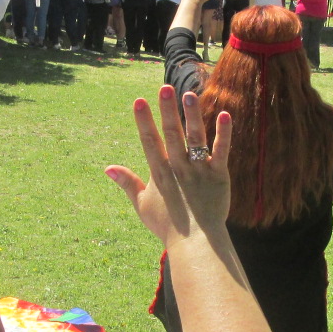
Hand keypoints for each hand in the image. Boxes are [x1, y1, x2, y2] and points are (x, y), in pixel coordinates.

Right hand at [106, 86, 231, 244]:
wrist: (196, 243)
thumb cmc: (168, 226)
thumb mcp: (142, 205)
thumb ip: (127, 183)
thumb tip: (108, 168)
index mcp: (159, 173)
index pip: (149, 142)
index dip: (143, 121)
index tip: (139, 100)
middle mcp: (177, 168)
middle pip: (172, 135)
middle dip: (167, 111)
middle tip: (165, 88)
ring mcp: (198, 171)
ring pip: (195, 138)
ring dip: (192, 115)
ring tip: (189, 94)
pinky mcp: (218, 175)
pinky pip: (220, 151)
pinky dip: (223, 133)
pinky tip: (224, 114)